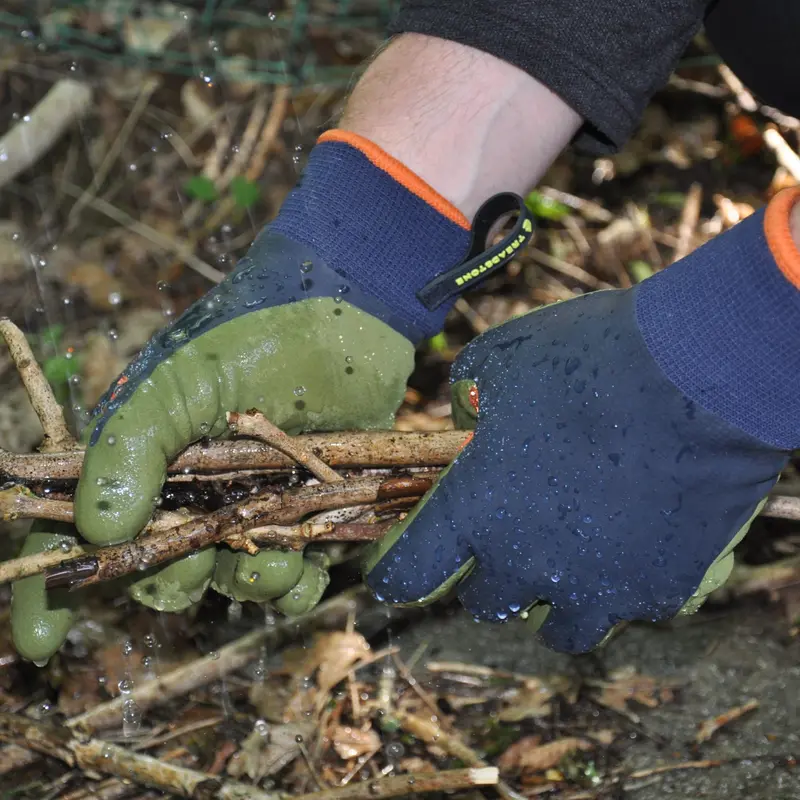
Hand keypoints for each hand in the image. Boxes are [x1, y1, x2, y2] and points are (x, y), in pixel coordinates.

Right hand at [11, 225, 414, 661]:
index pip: (83, 527)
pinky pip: (292, 568)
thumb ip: (130, 450)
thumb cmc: (251, 338)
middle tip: (192, 566)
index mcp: (142, 458)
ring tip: (279, 562)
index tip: (44, 638)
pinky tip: (311, 567)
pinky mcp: (299, 503)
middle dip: (174, 581)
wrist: (343, 316)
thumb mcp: (176, 386)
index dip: (56, 586)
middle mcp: (189, 487)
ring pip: (229, 575)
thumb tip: (96, 533)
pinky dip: (298, 581)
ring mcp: (246, 498)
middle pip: (159, 567)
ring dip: (249, 583)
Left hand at [364, 287, 787, 652]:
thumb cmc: (588, 359)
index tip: (395, 578)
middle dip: (485, 576)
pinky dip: (617, 586)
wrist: (698, 377)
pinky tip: (626, 547)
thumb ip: (467, 403)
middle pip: (484, 603)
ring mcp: (593, 585)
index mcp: (474, 512)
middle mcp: (525, 563)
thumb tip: (467, 423)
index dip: (396, 576)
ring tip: (562, 568)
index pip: (410, 573)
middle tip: (501, 545)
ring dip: (547, 603)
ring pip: (556, 627)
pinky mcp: (655, 589)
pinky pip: (623, 606)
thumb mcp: (499, 363)